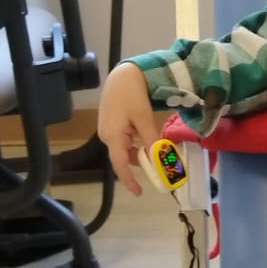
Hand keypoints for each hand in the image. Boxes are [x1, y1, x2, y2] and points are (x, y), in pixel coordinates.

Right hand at [97, 61, 158, 195]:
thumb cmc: (132, 94)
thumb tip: (159, 161)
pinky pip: (125, 141)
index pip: (120, 165)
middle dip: (140, 164)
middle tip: (160, 166)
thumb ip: (151, 141)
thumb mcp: (144, 118)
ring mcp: (108, 130)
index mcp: (113, 136)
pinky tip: (147, 137)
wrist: (123, 74)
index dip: (129, 180)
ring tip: (157, 150)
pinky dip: (136, 143)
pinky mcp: (112, 125)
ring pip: (125, 150)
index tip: (139, 192)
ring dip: (140, 152)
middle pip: (123, 158)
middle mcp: (107, 136)